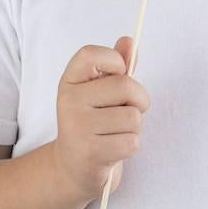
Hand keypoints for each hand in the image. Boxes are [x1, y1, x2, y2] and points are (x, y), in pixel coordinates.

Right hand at [52, 36, 149, 200]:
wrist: (72, 167)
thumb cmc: (93, 122)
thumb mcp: (99, 91)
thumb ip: (116, 66)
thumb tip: (129, 41)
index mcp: (70, 81)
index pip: (91, 54)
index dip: (114, 60)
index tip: (120, 72)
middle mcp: (68, 101)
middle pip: (125, 86)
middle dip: (139, 99)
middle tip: (129, 109)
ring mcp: (77, 127)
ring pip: (132, 117)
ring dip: (134, 126)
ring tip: (116, 131)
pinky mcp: (90, 153)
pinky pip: (131, 141)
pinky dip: (130, 145)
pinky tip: (113, 148)